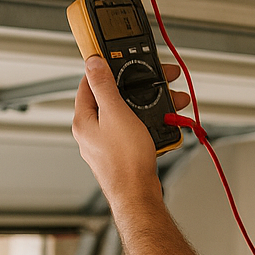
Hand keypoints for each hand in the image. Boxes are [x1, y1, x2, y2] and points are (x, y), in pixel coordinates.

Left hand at [72, 59, 190, 209]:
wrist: (139, 195)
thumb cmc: (126, 161)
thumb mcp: (116, 113)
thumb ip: (103, 86)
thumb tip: (92, 63)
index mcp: (83, 120)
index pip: (88, 83)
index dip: (104, 69)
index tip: (119, 60)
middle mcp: (92, 132)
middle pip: (113, 98)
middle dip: (138, 87)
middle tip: (156, 80)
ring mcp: (107, 143)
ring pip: (128, 113)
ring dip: (149, 104)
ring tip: (170, 102)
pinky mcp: (122, 152)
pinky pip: (136, 129)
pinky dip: (150, 122)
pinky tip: (165, 122)